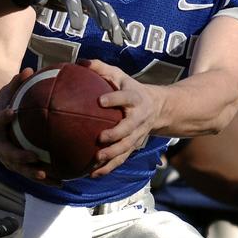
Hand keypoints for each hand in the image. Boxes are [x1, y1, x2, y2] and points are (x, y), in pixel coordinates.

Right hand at [0, 69, 58, 183]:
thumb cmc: (1, 106)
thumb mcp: (4, 94)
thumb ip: (15, 84)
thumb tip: (29, 70)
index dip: (3, 117)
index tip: (11, 113)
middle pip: (7, 153)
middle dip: (19, 156)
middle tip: (33, 157)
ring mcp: (5, 157)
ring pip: (19, 169)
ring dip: (33, 174)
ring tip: (48, 176)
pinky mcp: (15, 165)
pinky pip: (29, 173)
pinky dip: (44, 179)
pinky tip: (61, 182)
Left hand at [3, 0, 125, 45]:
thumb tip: (41, 2)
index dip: (75, 12)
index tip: (76, 28)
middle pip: (95, 4)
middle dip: (102, 17)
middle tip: (108, 31)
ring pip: (105, 10)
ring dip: (113, 24)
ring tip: (118, 42)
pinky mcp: (94, 3)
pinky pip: (109, 13)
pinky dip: (118, 24)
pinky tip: (127, 37)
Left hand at [81, 59, 164, 177]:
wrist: (158, 108)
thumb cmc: (130, 88)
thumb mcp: (119, 75)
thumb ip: (100, 68)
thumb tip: (79, 62)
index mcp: (135, 99)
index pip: (125, 98)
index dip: (114, 99)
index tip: (101, 101)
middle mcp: (138, 119)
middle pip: (128, 128)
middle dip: (116, 134)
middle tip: (100, 138)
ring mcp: (137, 135)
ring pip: (126, 147)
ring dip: (112, 155)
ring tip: (96, 160)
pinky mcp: (133, 147)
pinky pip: (121, 159)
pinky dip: (108, 168)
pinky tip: (92, 174)